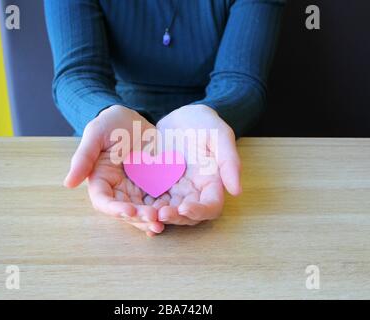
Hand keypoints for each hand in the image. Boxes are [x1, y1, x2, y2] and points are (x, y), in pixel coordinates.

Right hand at [64, 105, 164, 235]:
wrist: (135, 118)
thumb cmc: (111, 123)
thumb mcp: (95, 134)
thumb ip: (83, 157)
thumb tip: (68, 183)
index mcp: (101, 180)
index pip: (103, 201)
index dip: (115, 209)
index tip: (129, 211)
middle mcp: (117, 189)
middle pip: (125, 211)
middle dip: (138, 217)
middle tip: (153, 218)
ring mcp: (136, 189)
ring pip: (142, 211)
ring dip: (151, 219)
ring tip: (163, 223)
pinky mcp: (152, 186)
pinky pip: (157, 202)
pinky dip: (164, 211)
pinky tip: (173, 216)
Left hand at [154, 105, 241, 224]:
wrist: (180, 117)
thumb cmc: (204, 123)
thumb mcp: (219, 135)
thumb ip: (229, 161)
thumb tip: (237, 191)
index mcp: (211, 183)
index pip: (211, 207)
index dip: (200, 212)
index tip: (185, 208)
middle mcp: (193, 191)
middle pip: (188, 216)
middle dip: (175, 217)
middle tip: (160, 213)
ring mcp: (174, 190)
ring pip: (168, 212)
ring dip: (157, 216)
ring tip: (145, 213)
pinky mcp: (157, 185)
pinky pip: (151, 201)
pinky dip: (144, 207)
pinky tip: (133, 208)